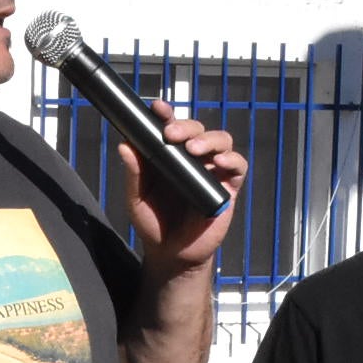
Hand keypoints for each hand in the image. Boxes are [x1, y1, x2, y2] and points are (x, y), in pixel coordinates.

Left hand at [119, 99, 247, 270]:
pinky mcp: (228, 186)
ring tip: (193, 149)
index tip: (158, 108)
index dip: (166, 114)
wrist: (172, 254)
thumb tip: (125, 146)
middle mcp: (192, 157)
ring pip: (220, 140)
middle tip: (171, 135)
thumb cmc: (153, 223)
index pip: (170, 126)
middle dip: (186, 126)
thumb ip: (133, 174)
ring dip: (209, 138)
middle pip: (196, 129)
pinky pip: (238, 165)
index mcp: (168, 155)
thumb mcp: (136, 198)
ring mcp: (211, 170)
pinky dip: (232, 159)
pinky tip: (219, 162)